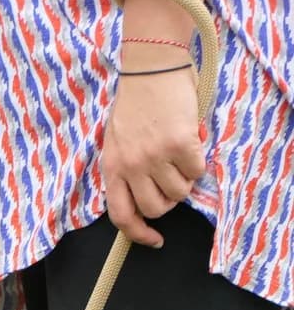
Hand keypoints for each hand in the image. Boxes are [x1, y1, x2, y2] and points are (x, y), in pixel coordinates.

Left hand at [101, 47, 205, 247]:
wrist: (150, 69)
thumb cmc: (134, 105)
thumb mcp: (116, 141)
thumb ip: (125, 169)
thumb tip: (144, 197)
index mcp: (111, 167)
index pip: (120, 215)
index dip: (138, 234)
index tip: (154, 239)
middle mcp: (130, 166)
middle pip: (155, 208)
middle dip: (167, 200)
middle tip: (170, 179)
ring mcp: (155, 156)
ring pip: (180, 192)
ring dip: (184, 178)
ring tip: (178, 154)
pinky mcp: (180, 144)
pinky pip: (197, 170)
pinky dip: (198, 160)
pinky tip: (189, 142)